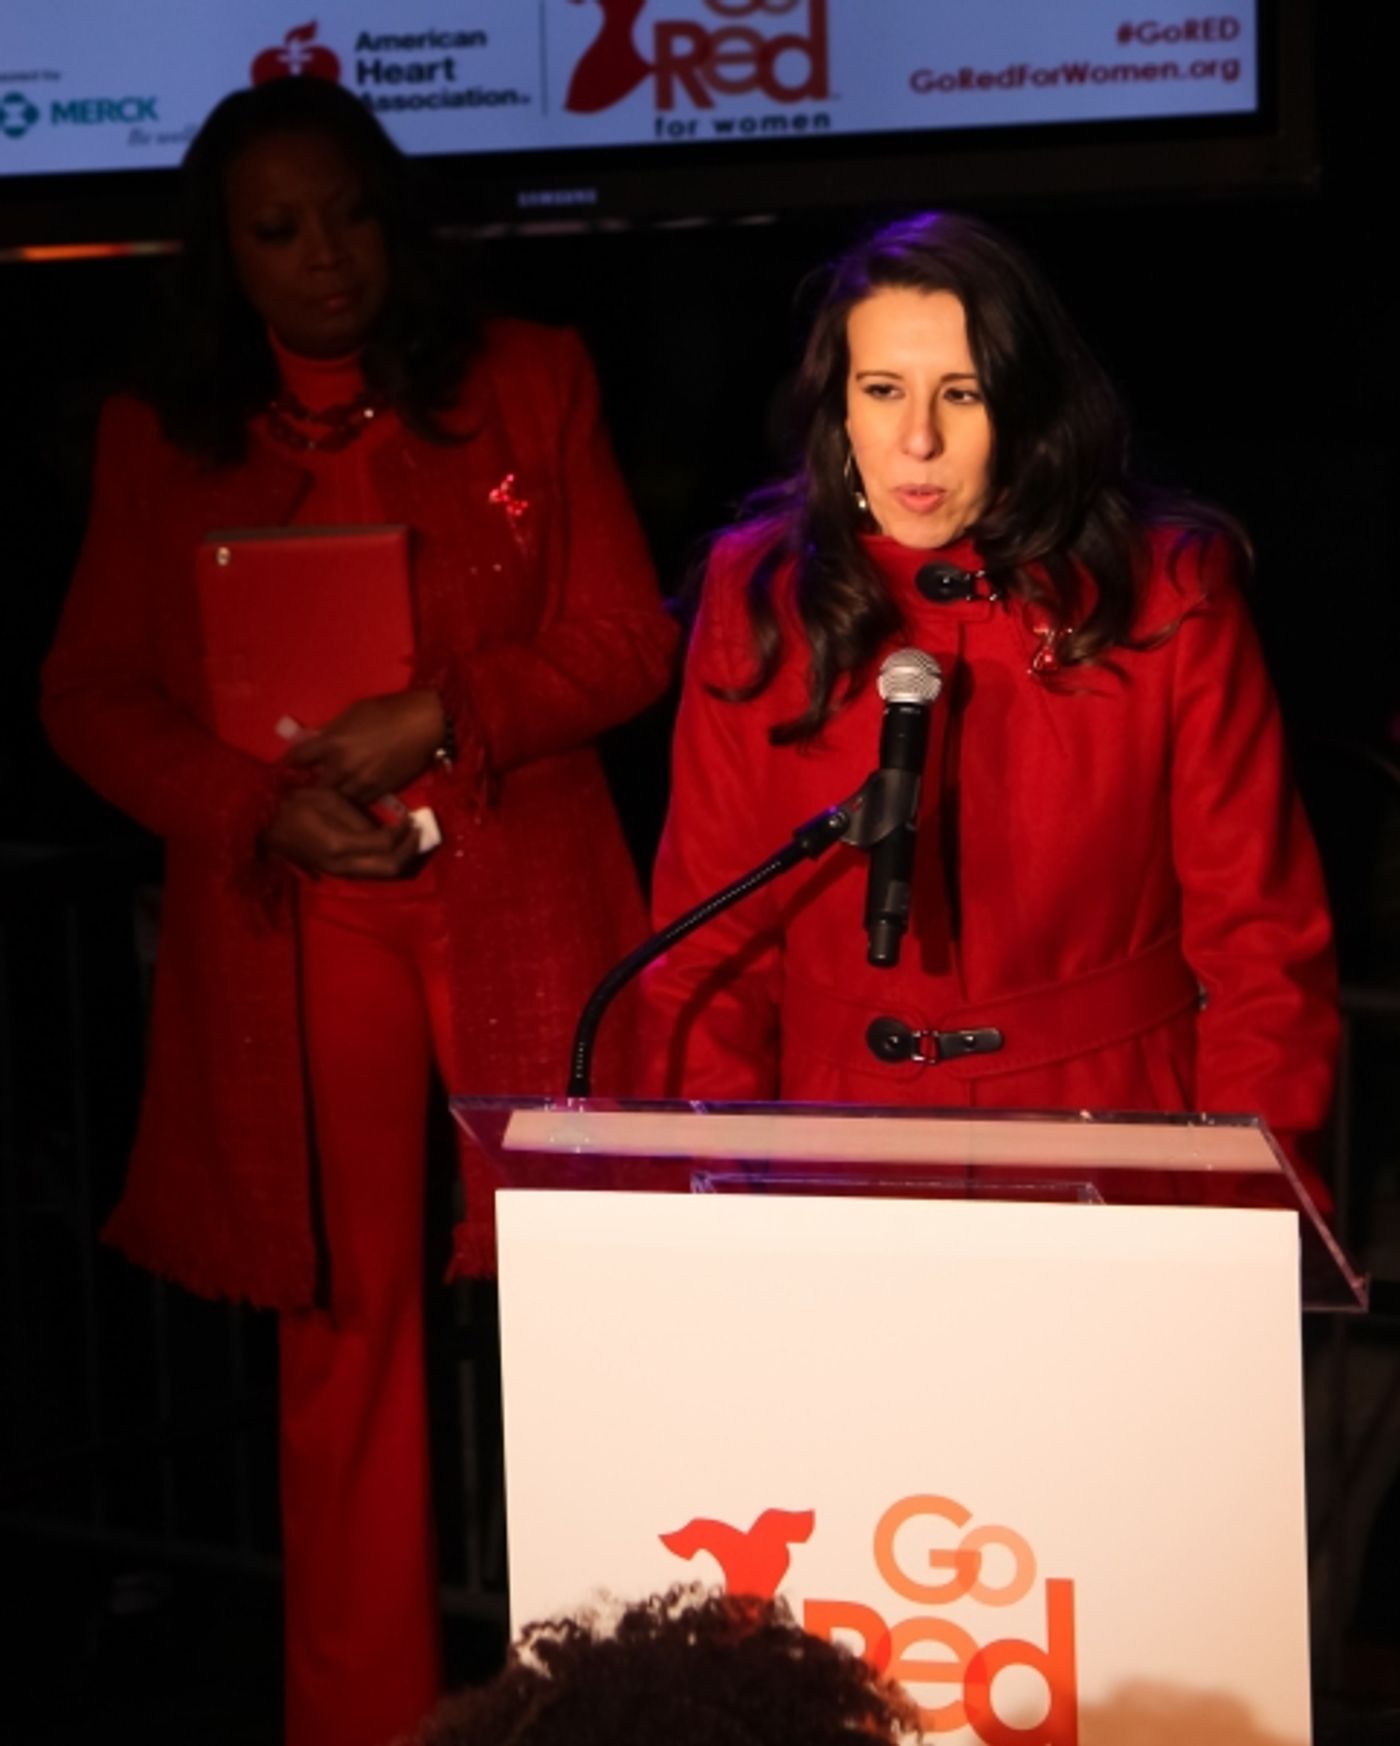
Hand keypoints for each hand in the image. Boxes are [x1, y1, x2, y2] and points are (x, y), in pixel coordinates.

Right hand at [262, 786, 422, 880]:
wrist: (265, 824)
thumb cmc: (296, 804)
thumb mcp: (329, 801)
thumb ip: (358, 818)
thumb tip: (385, 829)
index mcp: (341, 845)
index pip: (386, 845)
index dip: (403, 832)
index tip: (411, 816)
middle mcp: (343, 865)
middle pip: (390, 868)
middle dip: (409, 851)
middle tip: (418, 830)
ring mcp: (339, 872)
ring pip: (381, 874)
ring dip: (400, 857)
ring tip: (409, 837)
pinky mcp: (337, 872)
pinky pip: (370, 872)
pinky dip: (386, 860)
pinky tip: (390, 845)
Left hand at [286, 690, 445, 802]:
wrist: (425, 724)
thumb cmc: (389, 710)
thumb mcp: (354, 712)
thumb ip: (333, 729)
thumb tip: (317, 740)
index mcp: (333, 743)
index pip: (298, 758)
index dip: (291, 762)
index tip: (290, 764)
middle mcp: (343, 766)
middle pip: (316, 785)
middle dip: (313, 783)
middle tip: (313, 781)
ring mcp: (362, 782)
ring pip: (338, 798)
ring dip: (335, 793)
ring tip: (335, 789)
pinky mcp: (380, 791)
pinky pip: (360, 801)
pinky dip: (355, 797)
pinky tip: (357, 790)